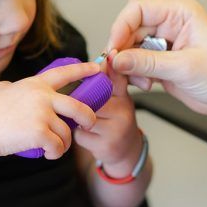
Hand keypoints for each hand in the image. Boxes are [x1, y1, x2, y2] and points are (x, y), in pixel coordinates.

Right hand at [0, 62, 99, 157]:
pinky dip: (55, 153)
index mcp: (35, 84)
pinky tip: (48, 154)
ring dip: (64, 144)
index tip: (97, 68)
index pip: (65, 73)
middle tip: (89, 124)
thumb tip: (8, 87)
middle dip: (88, 118)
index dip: (83, 70)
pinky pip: (57, 146)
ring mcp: (42, 114)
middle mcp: (43, 97)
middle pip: (79, 107)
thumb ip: (9, 88)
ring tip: (55, 148)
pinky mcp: (40, 132)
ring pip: (66, 133)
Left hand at [74, 57, 142, 176]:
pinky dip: (79, 136)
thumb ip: (111, 81)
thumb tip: (104, 59)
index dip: (110, 67)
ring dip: (78, 120)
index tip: (109, 55)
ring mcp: (116, 130)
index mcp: (124, 98)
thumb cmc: (116, 121)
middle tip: (78, 103)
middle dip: (81, 102)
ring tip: (86, 122)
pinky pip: (81, 136)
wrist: (127, 152)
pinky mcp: (106, 146)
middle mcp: (124, 112)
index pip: (116, 79)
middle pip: (92, 100)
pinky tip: (89, 136)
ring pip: (83, 118)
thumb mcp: (119, 100)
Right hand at [107, 0, 206, 115]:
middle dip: (121, 51)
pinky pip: (137, 64)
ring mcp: (164, 44)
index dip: (121, 27)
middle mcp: (169, 25)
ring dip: (128, 66)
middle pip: (130, 30)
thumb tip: (117, 59)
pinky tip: (145, 85)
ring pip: (130, 48)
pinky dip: (134, 75)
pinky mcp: (161, 62)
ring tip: (140, 81)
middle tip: (116, 69)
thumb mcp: (185, 68)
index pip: (139, 9)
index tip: (114, 49)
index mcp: (180, 14)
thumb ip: (148, 63)